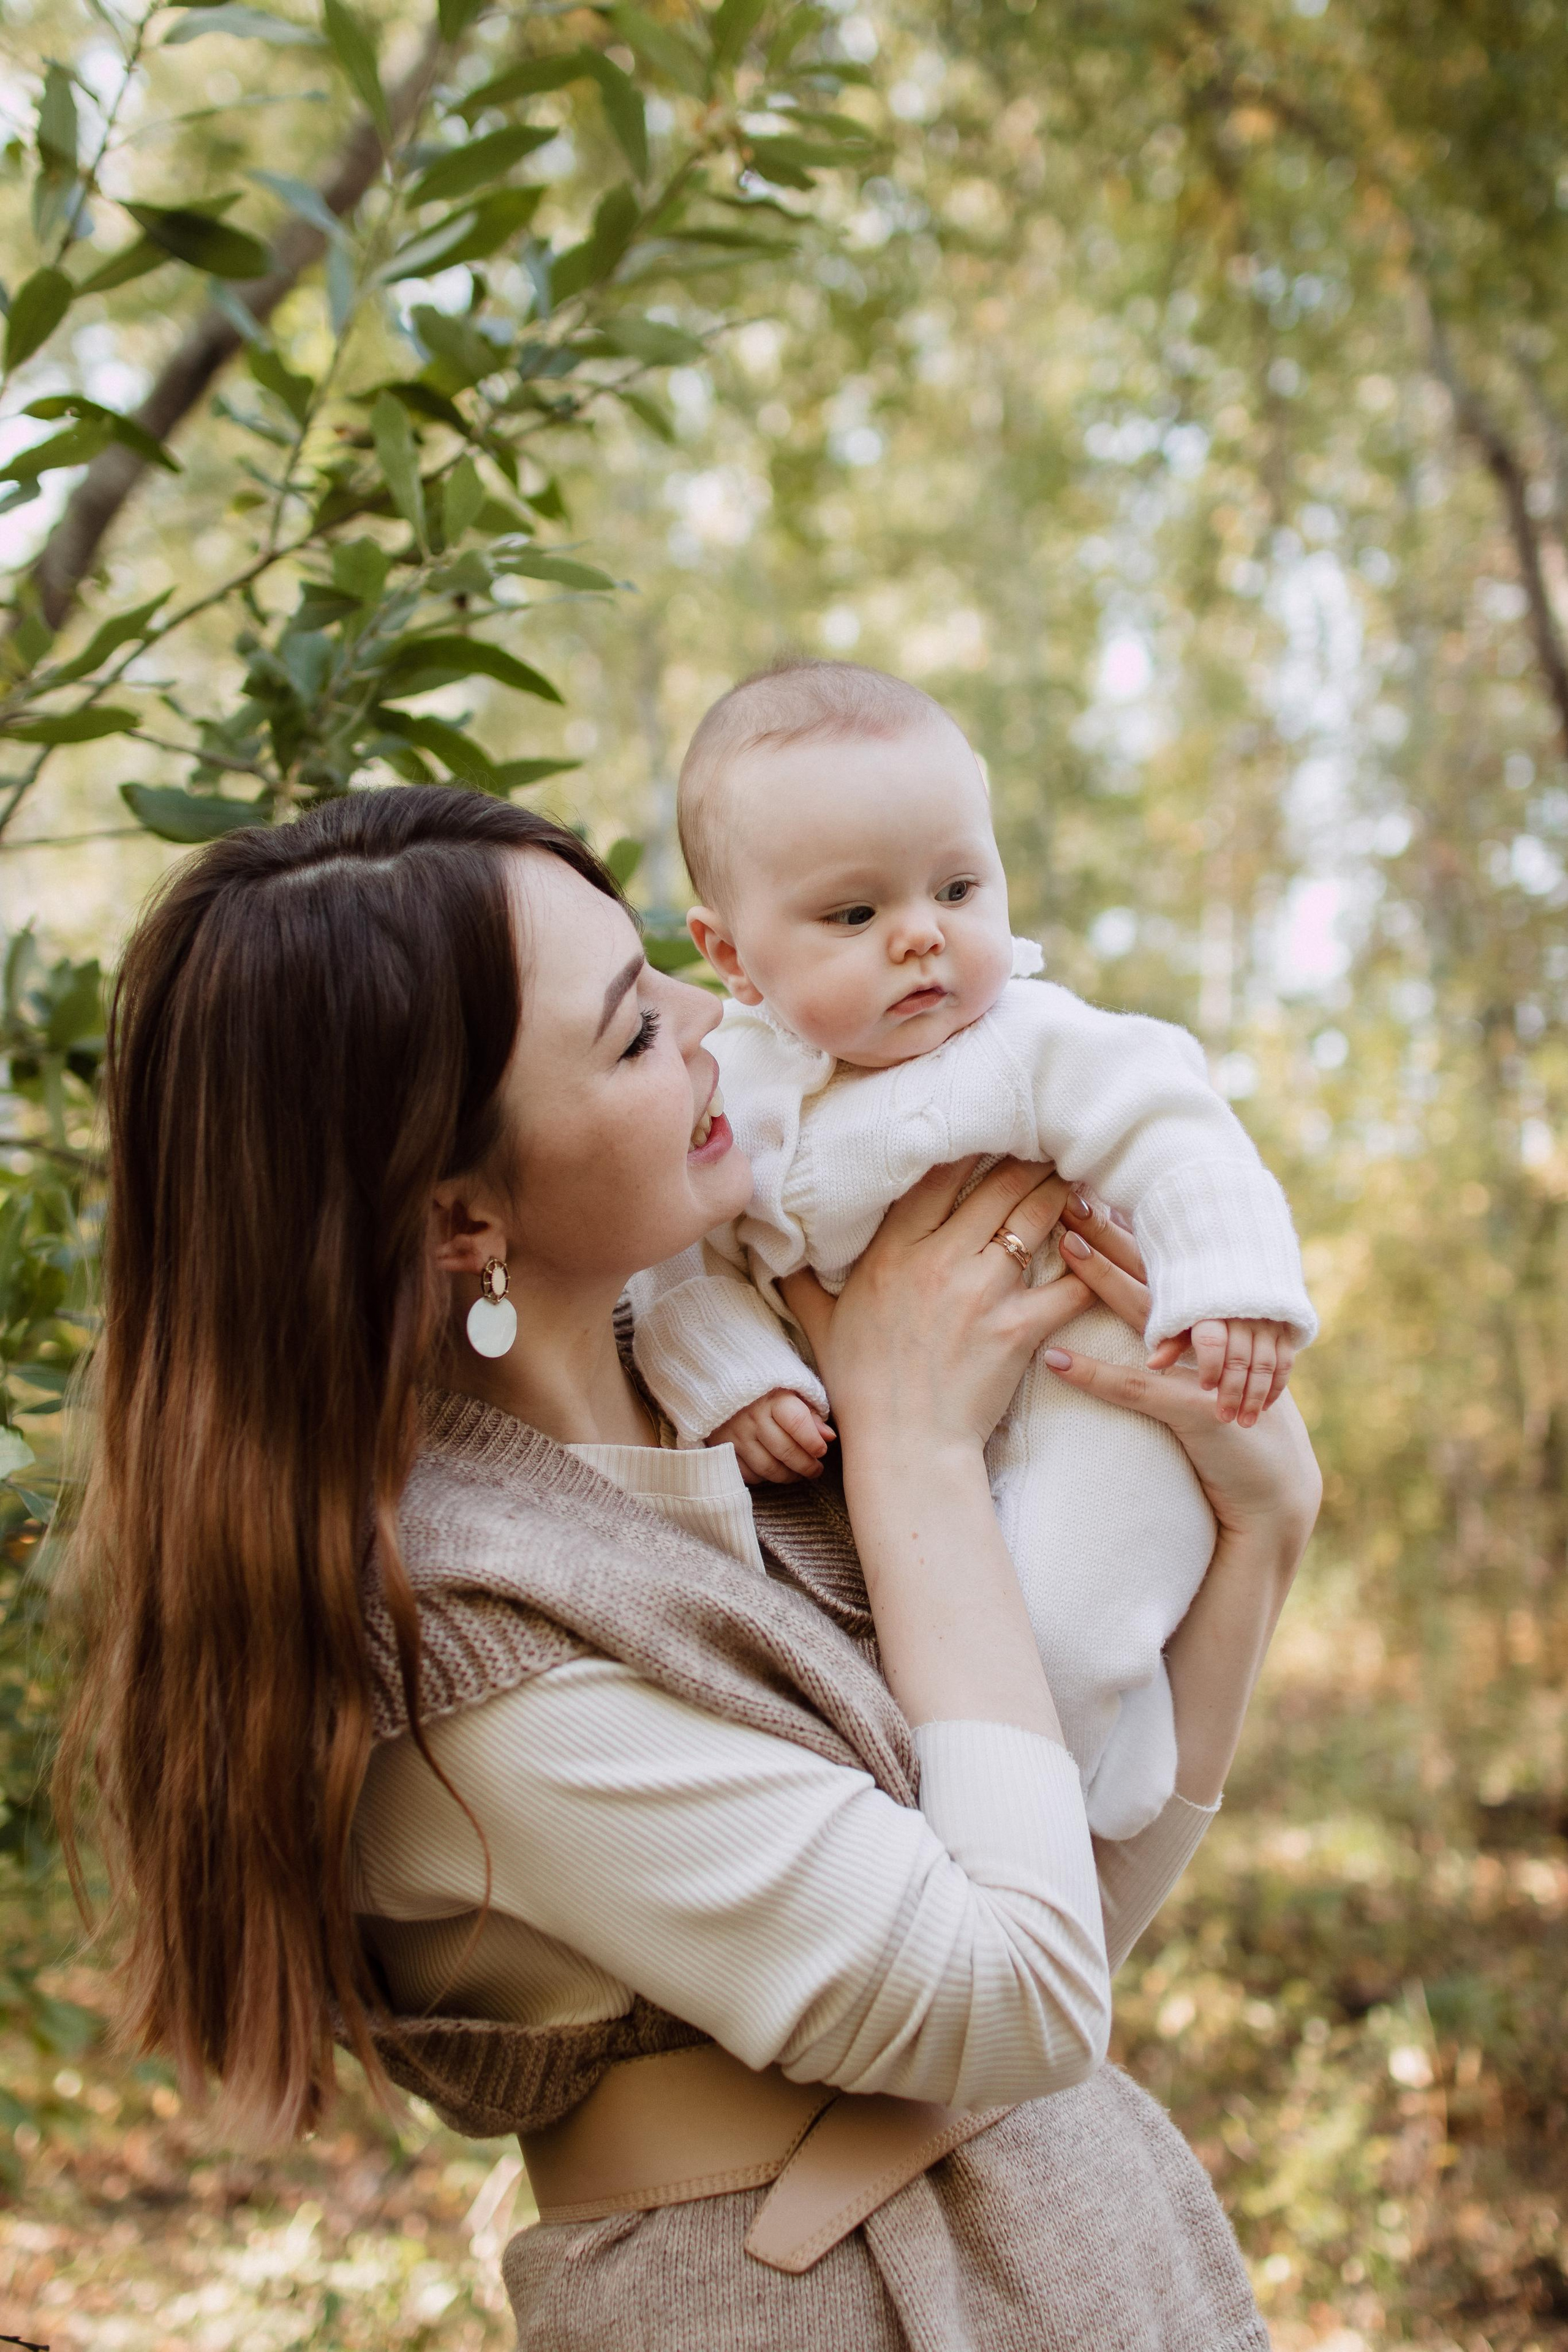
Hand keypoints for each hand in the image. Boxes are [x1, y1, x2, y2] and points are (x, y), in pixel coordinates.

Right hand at [713, 1390, 834, 1485]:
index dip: (813, 1442)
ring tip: (799, 1473)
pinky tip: (774, 1469)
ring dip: (788, 1476)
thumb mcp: (791, 1393)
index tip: (822, 1450)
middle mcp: (752, 1418)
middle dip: (807, 1466)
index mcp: (773, 1398)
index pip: (797, 1424)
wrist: (724, 1388)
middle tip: (816, 1469)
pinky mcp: (723, 1449)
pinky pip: (748, 1474)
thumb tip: (829, 1437)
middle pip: (785, 1451)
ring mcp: (736, 1436)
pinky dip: (764, 1477)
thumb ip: (810, 1414)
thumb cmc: (767, 1392)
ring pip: (768, 1468)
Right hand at [779, 1157, 1092, 1461]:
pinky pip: (1067, 1287)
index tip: (992, 1123)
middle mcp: (939, 1262)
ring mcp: (982, 1293)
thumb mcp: (821, 1326)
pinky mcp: (1018, 1329)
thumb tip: (776, 1252)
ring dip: (1061, 1193)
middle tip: (1051, 1138)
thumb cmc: (861, 1387)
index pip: (936, 1178)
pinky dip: (1090, 1266)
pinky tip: (1105, 1247)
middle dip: (1028, 1158)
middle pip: (996, 1188)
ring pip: (1034, 1221)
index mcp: (892, 1254)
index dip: (970, 1143)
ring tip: (1078, 1174)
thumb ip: (803, 1281)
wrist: (905, 1447)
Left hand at [1054, 1201, 1319, 1548]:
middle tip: (1067, 1189)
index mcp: (1209, 1318)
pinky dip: (1095, 1375)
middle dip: (1108, 1229)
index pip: (1158, 1259)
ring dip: (1104, 1279)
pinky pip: (1138, 1389)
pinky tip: (1057, 1359)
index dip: (1121, 1223)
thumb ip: (1180, 1330)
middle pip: (1151, 1269)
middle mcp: (1211, 1332)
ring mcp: (1208, 1369)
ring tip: (1065, 1246)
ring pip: (1147, 1313)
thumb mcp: (1209, 1371)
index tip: (1085, 1183)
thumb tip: (1134, 1288)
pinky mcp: (1198, 1413)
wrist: (1276, 1492)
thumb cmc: (1234, 1423)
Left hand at [1147, 1315, 1295, 1427]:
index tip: (1205, 1388)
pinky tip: (1264, 1408)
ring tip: (1244, 1422)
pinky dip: (1275, 1387)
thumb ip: (1172, 1345)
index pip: (1213, 1339)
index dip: (1209, 1365)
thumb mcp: (1184, 1330)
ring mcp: (1266, 1324)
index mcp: (1211, 1311)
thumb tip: (1153, 1363)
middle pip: (1239, 1357)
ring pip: (1263, 1364)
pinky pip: (1285, 1363)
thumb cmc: (1201, 1321)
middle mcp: (1241, 1315)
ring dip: (1255, 1396)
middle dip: (1232, 1391)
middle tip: (1224, 1417)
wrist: (1240, 1304)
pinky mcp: (1285, 1334)